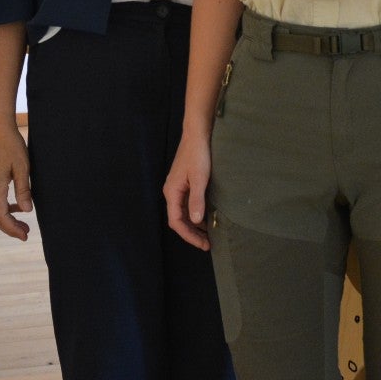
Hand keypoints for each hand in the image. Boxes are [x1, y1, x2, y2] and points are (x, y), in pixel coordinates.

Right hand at [0, 122, 33, 240]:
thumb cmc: (10, 144)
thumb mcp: (22, 167)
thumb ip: (23, 190)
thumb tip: (26, 211)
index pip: (1, 217)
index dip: (13, 229)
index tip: (25, 236)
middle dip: (9, 228)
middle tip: (26, 233)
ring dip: (7, 218)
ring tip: (23, 223)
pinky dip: (4, 207)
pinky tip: (16, 206)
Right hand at [163, 132, 212, 250]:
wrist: (197, 135)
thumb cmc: (197, 155)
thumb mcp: (199, 178)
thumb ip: (197, 200)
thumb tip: (195, 222)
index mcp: (172, 192)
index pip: (176, 222)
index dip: (189, 235)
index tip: (203, 244)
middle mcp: (172, 192)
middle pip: (178, 220)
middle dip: (192, 233)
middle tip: (208, 244)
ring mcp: (178, 188)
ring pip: (183, 213)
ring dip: (194, 226)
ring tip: (208, 235)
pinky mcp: (184, 184)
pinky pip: (187, 205)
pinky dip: (195, 215)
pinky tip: (205, 219)